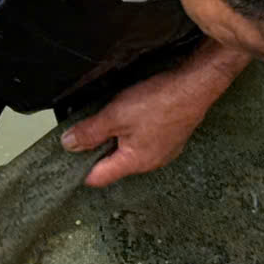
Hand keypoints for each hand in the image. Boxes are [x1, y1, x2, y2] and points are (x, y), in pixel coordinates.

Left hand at [58, 59, 226, 186]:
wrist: (196, 85)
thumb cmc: (160, 101)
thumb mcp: (115, 116)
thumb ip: (90, 132)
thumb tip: (69, 144)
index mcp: (134, 163)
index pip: (99, 178)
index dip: (79, 169)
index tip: (67, 156)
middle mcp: (150, 163)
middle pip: (113, 164)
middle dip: (97, 151)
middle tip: (84, 130)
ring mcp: (163, 151)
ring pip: (129, 151)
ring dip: (115, 139)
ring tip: (108, 119)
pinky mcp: (171, 137)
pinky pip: (144, 141)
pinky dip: (132, 132)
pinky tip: (131, 115)